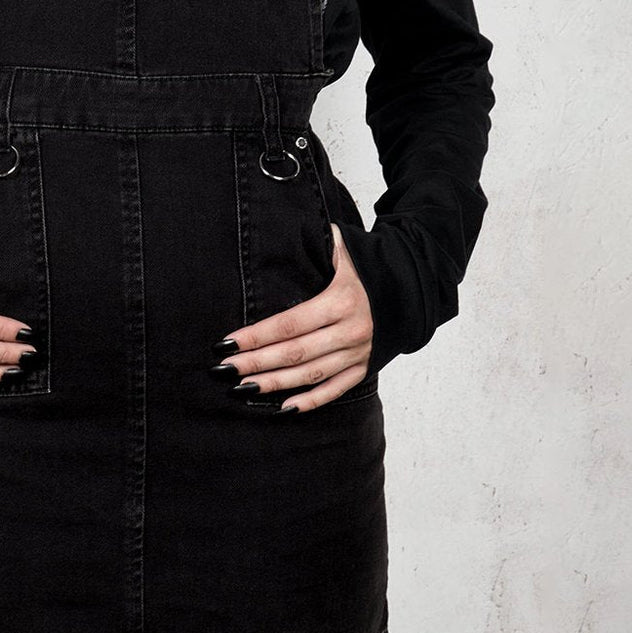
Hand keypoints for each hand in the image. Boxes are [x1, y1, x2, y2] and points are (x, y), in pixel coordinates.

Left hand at [212, 222, 373, 410]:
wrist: (408, 287)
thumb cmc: (366, 266)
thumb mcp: (345, 248)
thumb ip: (318, 240)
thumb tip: (283, 224)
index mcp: (341, 301)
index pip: (290, 323)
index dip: (257, 335)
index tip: (227, 342)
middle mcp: (351, 331)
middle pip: (296, 353)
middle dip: (256, 362)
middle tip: (224, 369)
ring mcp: (358, 353)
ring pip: (311, 375)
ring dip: (275, 384)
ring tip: (242, 388)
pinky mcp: (364, 368)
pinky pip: (335, 390)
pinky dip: (311, 401)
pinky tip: (284, 408)